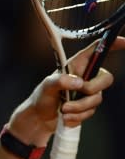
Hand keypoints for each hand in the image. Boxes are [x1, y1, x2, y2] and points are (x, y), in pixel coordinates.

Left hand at [8, 36, 124, 144]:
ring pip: (97, 99)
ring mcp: (88, 92)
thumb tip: (79, 83)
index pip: (96, 51)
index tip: (124, 41)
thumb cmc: (42, 96)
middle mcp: (85, 76)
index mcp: (76, 65)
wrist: (41, 117)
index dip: (112, 44)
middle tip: (76, 93)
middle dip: (92, 89)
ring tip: (63, 109)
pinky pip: (91, 112)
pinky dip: (78, 116)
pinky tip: (65, 116)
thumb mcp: (46, 85)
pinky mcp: (89, 106)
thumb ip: (60, 81)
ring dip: (78, 107)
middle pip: (106, 78)